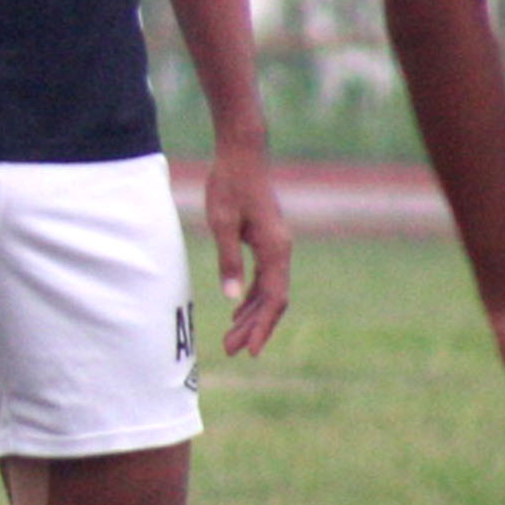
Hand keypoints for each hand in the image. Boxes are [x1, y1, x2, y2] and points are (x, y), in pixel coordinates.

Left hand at [200, 142, 292, 355]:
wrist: (243, 153)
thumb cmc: (230, 184)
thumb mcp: (222, 224)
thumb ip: (228, 260)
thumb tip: (231, 298)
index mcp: (275, 249)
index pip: (274, 298)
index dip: (262, 326)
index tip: (251, 350)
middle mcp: (282, 250)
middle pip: (272, 299)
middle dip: (253, 327)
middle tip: (231, 351)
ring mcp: (276, 246)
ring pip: (268, 290)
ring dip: (251, 315)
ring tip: (231, 338)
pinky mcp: (268, 240)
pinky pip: (264, 278)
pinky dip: (252, 297)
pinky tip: (238, 311)